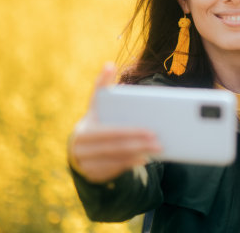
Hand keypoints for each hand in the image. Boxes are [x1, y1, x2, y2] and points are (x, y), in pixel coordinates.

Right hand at [67, 62, 161, 183]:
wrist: (80, 148)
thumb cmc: (96, 122)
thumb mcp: (98, 106)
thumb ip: (102, 87)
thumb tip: (109, 64)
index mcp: (85, 128)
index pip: (111, 132)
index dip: (131, 132)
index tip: (150, 131)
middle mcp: (81, 147)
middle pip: (115, 146)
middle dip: (139, 144)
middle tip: (159, 141)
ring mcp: (84, 163)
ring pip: (115, 159)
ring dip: (137, 154)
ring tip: (156, 150)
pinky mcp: (91, 175)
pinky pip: (113, 171)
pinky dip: (129, 165)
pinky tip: (144, 159)